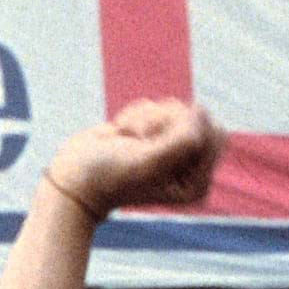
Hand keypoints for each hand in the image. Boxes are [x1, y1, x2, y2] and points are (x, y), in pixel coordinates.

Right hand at [41, 99, 224, 220]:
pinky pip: (155, 105)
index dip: (187, 130)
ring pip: (174, 108)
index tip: (157, 145)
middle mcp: (188, 166)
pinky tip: (121, 137)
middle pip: (196, 117)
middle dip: (164, 123)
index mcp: (197, 182)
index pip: (215, 134)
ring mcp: (170, 148)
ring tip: (128, 143)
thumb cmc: (110, 176)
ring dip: (145, 120)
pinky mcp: (153, 133)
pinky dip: (134, 116)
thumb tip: (201, 109)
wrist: (72, 178)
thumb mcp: (150, 161)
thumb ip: (184, 138)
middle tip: (140, 144)